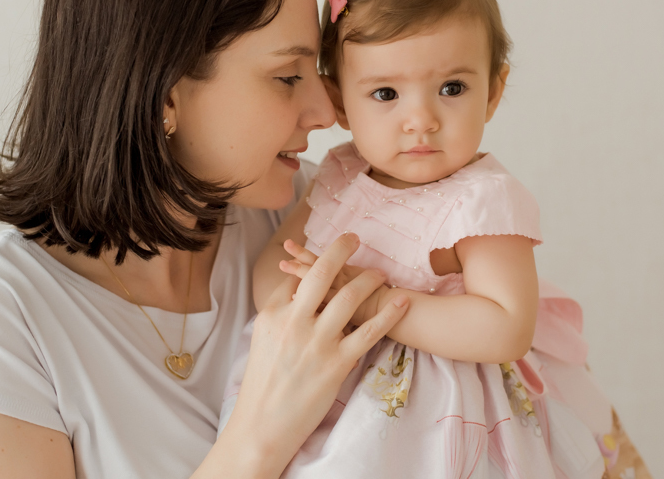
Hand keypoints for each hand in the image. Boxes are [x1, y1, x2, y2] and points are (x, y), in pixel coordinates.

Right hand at [214, 234, 408, 476]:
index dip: (314, 260)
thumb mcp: (262, 338)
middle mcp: (294, 323)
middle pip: (321, 274)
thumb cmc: (263, 382)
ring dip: (368, 280)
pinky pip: (368, 332)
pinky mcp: (336, 363)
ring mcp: (316, 342)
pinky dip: (388, 314)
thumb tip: (297, 283)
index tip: (333, 250)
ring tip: (381, 274)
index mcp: (274, 314)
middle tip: (354, 238)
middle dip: (340, 250)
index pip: (298, 277)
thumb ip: (280, 309)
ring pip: (348, 298)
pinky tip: (401, 301)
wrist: (262, 426)